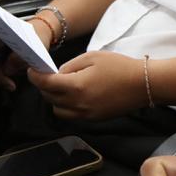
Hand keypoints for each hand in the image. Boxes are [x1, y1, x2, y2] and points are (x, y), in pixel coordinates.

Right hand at [0, 20, 54, 88]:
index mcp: (0, 29)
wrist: (43, 34)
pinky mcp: (0, 59)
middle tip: (9, 85)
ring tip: (14, 82)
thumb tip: (7, 69)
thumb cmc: (37, 34)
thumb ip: (20, 57)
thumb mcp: (35, 44)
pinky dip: (4, 76)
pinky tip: (12, 80)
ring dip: (2, 76)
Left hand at [26, 50, 143, 120]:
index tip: (33, 70)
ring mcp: (85, 115)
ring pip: (57, 110)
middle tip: (50, 75)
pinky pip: (70, 115)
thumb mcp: (92, 57)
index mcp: (76, 87)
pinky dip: (67, 106)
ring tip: (65, 86)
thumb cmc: (119, 67)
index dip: (35, 76)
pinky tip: (76, 94)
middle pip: (48, 98)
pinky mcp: (92, 119)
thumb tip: (58, 74)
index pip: (45, 84)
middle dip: (45, 86)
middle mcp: (77, 104)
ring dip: (55, 98)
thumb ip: (70, 66)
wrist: (143, 84)